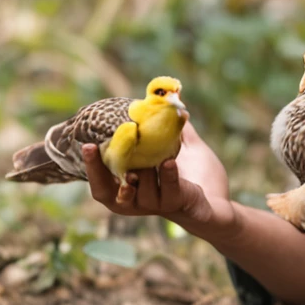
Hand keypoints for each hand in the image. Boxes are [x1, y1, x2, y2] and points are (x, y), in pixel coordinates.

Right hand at [85, 123, 233, 231]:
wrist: (219, 201)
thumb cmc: (195, 176)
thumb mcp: (182, 147)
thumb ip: (171, 128)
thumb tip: (166, 99)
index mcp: (131, 189)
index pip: (102, 184)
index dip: (92, 167)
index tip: (86, 145)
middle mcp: (139, 202)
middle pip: (110, 194)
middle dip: (100, 171)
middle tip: (95, 148)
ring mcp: (159, 206)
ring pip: (141, 190)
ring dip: (144, 172)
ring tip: (152, 156)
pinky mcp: (180, 206)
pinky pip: (170, 192)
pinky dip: (168, 176)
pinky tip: (169, 162)